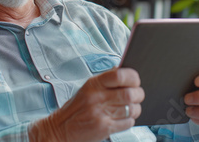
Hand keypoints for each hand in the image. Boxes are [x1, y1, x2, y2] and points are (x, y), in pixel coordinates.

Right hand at [29, 68, 144, 141]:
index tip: (135, 80)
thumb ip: (106, 80)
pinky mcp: (104, 128)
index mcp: (93, 84)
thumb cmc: (76, 108)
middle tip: (137, 95)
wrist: (60, 129)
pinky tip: (122, 118)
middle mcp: (97, 98)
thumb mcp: (88, 88)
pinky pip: (128, 122)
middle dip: (138, 94)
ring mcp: (101, 114)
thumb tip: (124, 70)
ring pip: (132, 109)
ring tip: (130, 108)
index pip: (119, 75)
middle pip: (130, 93)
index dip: (133, 77)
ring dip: (135, 108)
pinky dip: (129, 120)